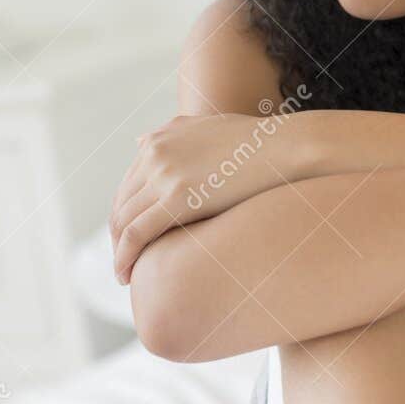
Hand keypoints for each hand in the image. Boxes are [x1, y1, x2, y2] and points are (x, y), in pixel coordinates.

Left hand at [109, 110, 293, 281]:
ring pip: (123, 221)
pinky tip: (126, 276)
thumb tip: (139, 141)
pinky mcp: (178, 197)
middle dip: (117, 238)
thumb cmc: (258, 145)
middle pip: (121, 205)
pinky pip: (136, 233)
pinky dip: (124, 257)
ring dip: (119, 252)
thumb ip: (173, 134)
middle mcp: (154, 152)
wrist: (288, 147)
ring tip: (125, 276)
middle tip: (123, 264)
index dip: (123, 217)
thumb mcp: (206, 127)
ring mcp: (164, 173)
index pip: (127, 187)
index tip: (128, 242)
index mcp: (158, 140)